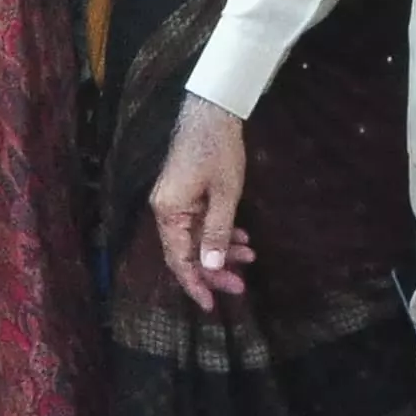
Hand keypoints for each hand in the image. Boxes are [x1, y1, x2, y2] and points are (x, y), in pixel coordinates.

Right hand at [147, 97, 253, 308]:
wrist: (213, 110)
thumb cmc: (219, 149)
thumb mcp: (226, 195)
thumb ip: (218, 232)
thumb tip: (212, 266)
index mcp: (168, 211)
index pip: (178, 259)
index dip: (195, 283)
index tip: (212, 304)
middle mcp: (166, 210)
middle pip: (187, 252)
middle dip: (215, 269)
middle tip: (241, 285)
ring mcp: (175, 201)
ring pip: (196, 238)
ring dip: (221, 250)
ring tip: (250, 257)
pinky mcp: (186, 193)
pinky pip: (200, 223)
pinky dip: (219, 232)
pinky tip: (242, 237)